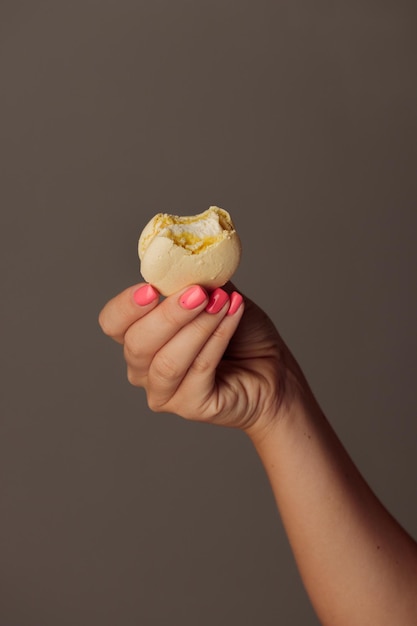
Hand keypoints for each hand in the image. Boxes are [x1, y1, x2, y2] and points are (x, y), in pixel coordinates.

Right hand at [99, 282, 293, 432]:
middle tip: (197, 292)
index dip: (126, 306)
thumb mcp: (217, 296)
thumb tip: (187, 258)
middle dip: (169, 315)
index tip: (151, 288)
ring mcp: (164, 393)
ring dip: (197, 326)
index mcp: (140, 338)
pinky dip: (217, 339)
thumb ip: (197, 280)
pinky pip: (198, 371)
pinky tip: (233, 315)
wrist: (275, 371)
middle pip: (137, 343)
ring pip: (167, 360)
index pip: (113, 322)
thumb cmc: (243, 336)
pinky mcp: (191, 407)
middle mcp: (143, 369)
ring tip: (222, 302)